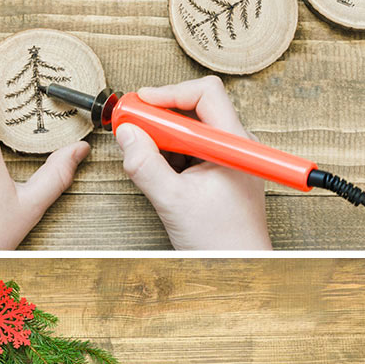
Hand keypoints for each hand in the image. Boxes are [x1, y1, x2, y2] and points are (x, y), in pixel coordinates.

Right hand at [114, 76, 271, 250]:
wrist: (238, 269)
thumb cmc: (221, 242)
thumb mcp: (172, 202)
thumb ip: (145, 165)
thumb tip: (126, 134)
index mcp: (234, 145)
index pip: (205, 94)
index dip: (168, 94)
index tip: (139, 104)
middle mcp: (235, 146)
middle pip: (194, 109)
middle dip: (159, 119)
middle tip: (131, 129)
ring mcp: (227, 159)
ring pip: (189, 131)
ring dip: (162, 140)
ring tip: (145, 160)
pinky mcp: (218, 172)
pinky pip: (190, 151)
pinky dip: (169, 157)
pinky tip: (159, 176)